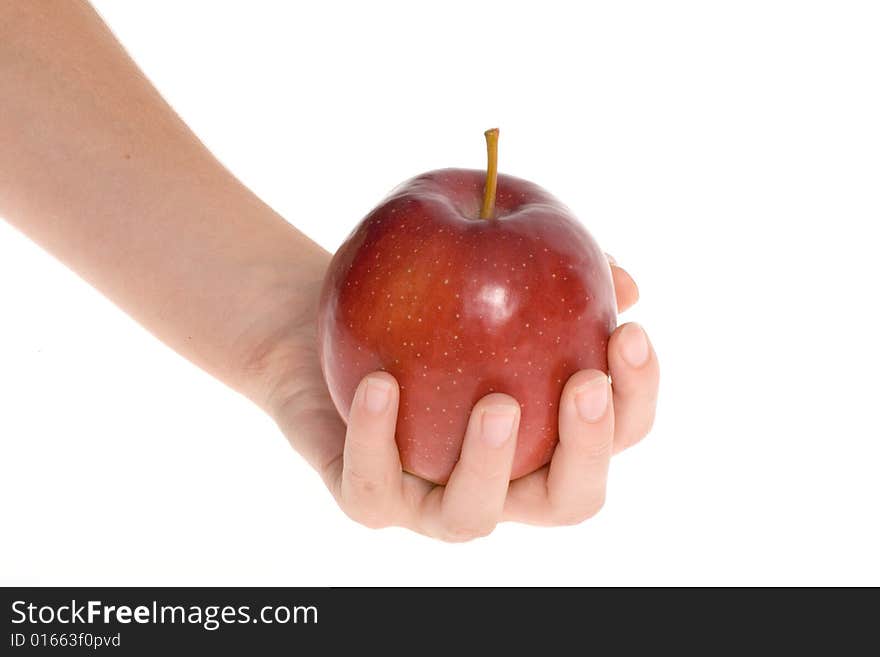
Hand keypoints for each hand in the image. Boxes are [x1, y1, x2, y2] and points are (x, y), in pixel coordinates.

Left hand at [265, 256, 658, 540]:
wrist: (328, 318)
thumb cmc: (427, 295)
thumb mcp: (495, 265)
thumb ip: (562, 274)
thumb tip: (625, 285)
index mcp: (546, 434)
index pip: (618, 432)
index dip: (636, 395)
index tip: (628, 331)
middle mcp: (500, 479)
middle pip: (570, 499)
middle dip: (588, 448)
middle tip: (583, 383)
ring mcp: (432, 498)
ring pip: (472, 516)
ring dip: (490, 462)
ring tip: (496, 403)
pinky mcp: (367, 496)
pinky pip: (371, 486)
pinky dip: (375, 437)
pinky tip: (381, 383)